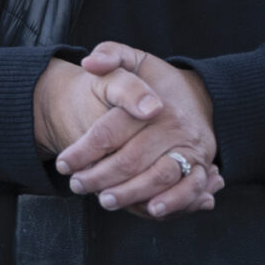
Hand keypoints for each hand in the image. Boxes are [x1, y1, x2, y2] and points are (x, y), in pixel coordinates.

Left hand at [56, 41, 221, 217]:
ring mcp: (188, 146)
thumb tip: (89, 63)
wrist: (198, 93)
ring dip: (129, 194)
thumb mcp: (134, 58)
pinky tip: (152, 209)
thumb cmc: (156, 80)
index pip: (109, 131)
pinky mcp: (201, 164)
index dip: (82, 151)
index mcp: (150, 100)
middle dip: (99, 177)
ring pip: (158, 176)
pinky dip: (174, 201)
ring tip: (104, 200)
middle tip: (76, 185)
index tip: (64, 163)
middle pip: (130, 159)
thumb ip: (110, 54)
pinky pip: (190, 187)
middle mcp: (171, 125)